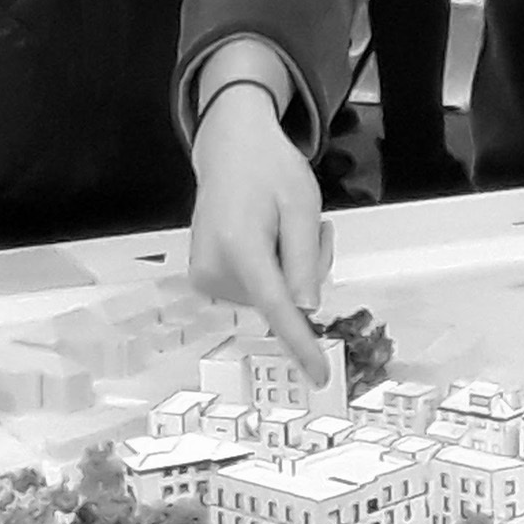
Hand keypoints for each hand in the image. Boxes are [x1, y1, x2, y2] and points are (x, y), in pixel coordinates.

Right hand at [189, 88, 333, 385]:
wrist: (230, 149)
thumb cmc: (269, 170)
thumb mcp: (302, 205)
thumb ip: (304, 261)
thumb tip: (306, 312)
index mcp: (240, 245)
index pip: (276, 307)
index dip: (300, 343)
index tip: (318, 374)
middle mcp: (215, 266)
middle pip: (282, 300)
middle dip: (307, 274)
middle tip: (312, 229)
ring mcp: (205, 275)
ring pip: (272, 298)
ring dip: (291, 272)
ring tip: (282, 228)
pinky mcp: (205, 279)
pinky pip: (256, 292)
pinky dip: (273, 272)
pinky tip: (268, 239)